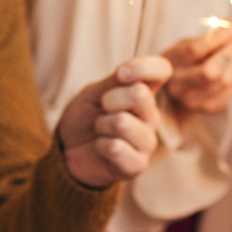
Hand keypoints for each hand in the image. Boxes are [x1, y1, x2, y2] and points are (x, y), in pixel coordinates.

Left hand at [57, 55, 171, 187]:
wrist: (69, 152)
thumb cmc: (85, 120)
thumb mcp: (94, 94)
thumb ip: (113, 82)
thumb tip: (126, 72)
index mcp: (144, 94)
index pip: (162, 70)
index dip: (144, 67)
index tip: (120, 73)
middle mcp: (151, 116)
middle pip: (140, 94)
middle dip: (109, 99)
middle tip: (102, 110)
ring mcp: (147, 141)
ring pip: (122, 122)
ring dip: (101, 125)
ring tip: (101, 131)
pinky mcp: (138, 164)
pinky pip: (116, 147)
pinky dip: (100, 145)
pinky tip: (101, 149)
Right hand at [163, 27, 231, 118]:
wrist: (176, 89)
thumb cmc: (184, 61)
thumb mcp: (188, 43)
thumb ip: (208, 35)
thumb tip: (230, 23)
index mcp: (171, 62)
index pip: (195, 50)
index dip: (218, 38)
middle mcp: (178, 85)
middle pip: (210, 72)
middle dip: (227, 53)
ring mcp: (191, 100)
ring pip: (224, 81)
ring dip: (231, 65)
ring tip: (225, 57)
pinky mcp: (206, 108)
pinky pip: (229, 90)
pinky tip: (224, 72)